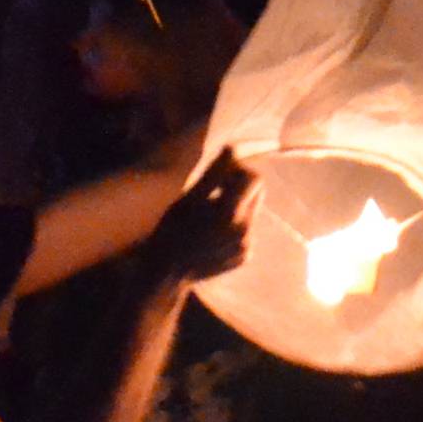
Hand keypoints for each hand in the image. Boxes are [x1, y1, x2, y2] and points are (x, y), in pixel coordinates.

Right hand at [147, 149, 255, 289]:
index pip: (255, 178)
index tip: (219, 178)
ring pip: (251, 211)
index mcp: (230, 214)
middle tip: (214, 193)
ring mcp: (246, 246)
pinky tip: (213, 234)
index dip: (238, 171)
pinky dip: (234, 226)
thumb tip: (234, 148)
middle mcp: (245, 231)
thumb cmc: (172, 230)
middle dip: (239, 187)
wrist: (166, 273)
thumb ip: (215, 173)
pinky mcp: (245, 257)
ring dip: (236, 206)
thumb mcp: (189, 198)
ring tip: (210, 216)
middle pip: (256, 193)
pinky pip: (247, 230)